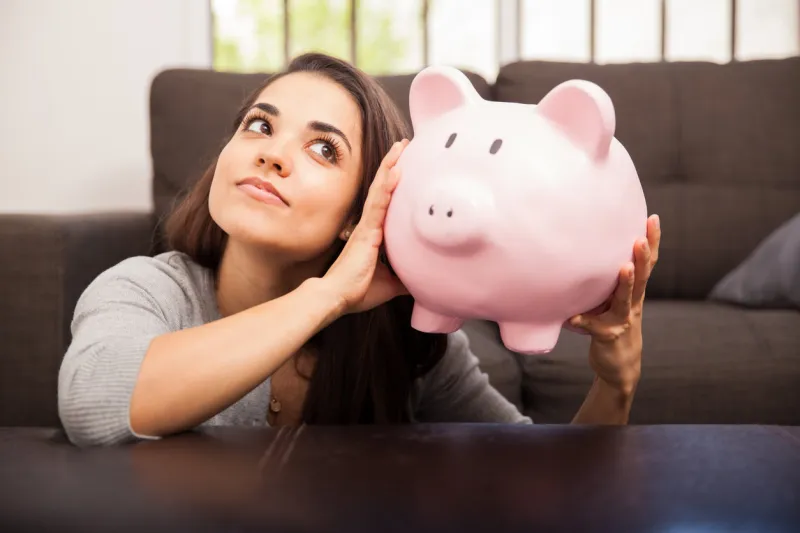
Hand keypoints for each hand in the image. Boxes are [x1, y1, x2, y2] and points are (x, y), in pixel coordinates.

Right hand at [322, 140, 409, 314]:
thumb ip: (405, 277)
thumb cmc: (358, 290)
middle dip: (392, 166)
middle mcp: (369, 225)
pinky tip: (395, 171)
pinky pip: (378, 204)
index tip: (403, 164)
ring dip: (390, 167)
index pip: (386, 202)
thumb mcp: (391, 283)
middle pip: (382, 189)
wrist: (337, 297)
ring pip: (380, 190)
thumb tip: (424, 281)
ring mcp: (367, 226)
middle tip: (403, 145)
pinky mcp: (366, 232)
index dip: (393, 183)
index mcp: (373, 234)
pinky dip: (386, 187)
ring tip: (400, 147)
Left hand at [568, 214, 660, 393]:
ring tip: (624, 267)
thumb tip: (584, 251)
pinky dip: (583, 321)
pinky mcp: (607, 336)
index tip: (653, 218)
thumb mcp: (611, 301)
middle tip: (641, 237)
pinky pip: (594, 327)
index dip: (652, 241)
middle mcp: (632, 304)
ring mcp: (622, 320)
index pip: (647, 263)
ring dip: (626, 283)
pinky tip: (572, 318)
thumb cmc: (611, 326)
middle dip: (643, 256)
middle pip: (642, 277)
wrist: (619, 367)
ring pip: (625, 300)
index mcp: (634, 292)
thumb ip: (604, 282)